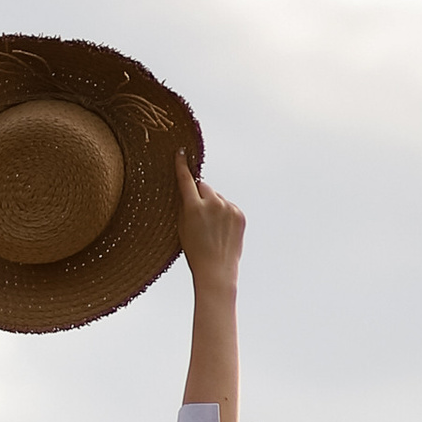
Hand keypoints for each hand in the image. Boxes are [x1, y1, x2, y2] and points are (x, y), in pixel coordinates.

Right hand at [176, 162, 244, 288]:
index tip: (181, 152)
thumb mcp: (181, 227)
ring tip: (211, 227)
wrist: (217, 270)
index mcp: (194, 207)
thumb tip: (187, 188)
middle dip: (199, 192)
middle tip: (197, 211)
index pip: (186, 179)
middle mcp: (213, 204)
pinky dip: (224, 212)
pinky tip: (221, 229)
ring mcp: (229, 208)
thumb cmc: (194, 251)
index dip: (182, 165)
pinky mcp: (240, 214)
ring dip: (212, 204)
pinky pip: (228, 206)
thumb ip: (183, 205)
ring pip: (216, 196)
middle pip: (203, 185)